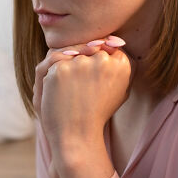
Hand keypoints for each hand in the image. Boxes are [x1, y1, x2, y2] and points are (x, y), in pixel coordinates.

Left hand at [41, 43, 130, 163]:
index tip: (93, 81)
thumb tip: (113, 41)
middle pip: (87, 48)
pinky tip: (60, 93)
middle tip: (82, 92)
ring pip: (70, 53)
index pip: (106, 47)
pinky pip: (54, 61)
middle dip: (81, 65)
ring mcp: (81, 63)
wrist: (77, 137)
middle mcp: (103, 60)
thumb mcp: (119, 90)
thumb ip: (119, 64)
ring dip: (67, 70)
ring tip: (72, 94)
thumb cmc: (97, 113)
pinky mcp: (61, 68)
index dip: (95, 62)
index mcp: (123, 64)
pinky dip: (53, 75)